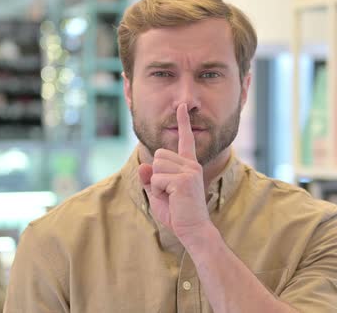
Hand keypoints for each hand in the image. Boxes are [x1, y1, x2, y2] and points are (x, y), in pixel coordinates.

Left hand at [138, 104, 210, 238]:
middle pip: (158, 156)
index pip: (185, 140)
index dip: (183, 122)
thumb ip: (150, 180)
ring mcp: (189, 171)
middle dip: (156, 175)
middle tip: (168, 192)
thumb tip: (144, 165)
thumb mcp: (158, 195)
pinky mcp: (184, 180)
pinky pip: (156, 179)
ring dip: (156, 184)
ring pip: (156, 166)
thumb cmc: (178, 214)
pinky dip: (157, 191)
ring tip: (171, 196)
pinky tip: (172, 199)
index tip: (182, 106)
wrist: (193, 230)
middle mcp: (191, 165)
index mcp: (189, 165)